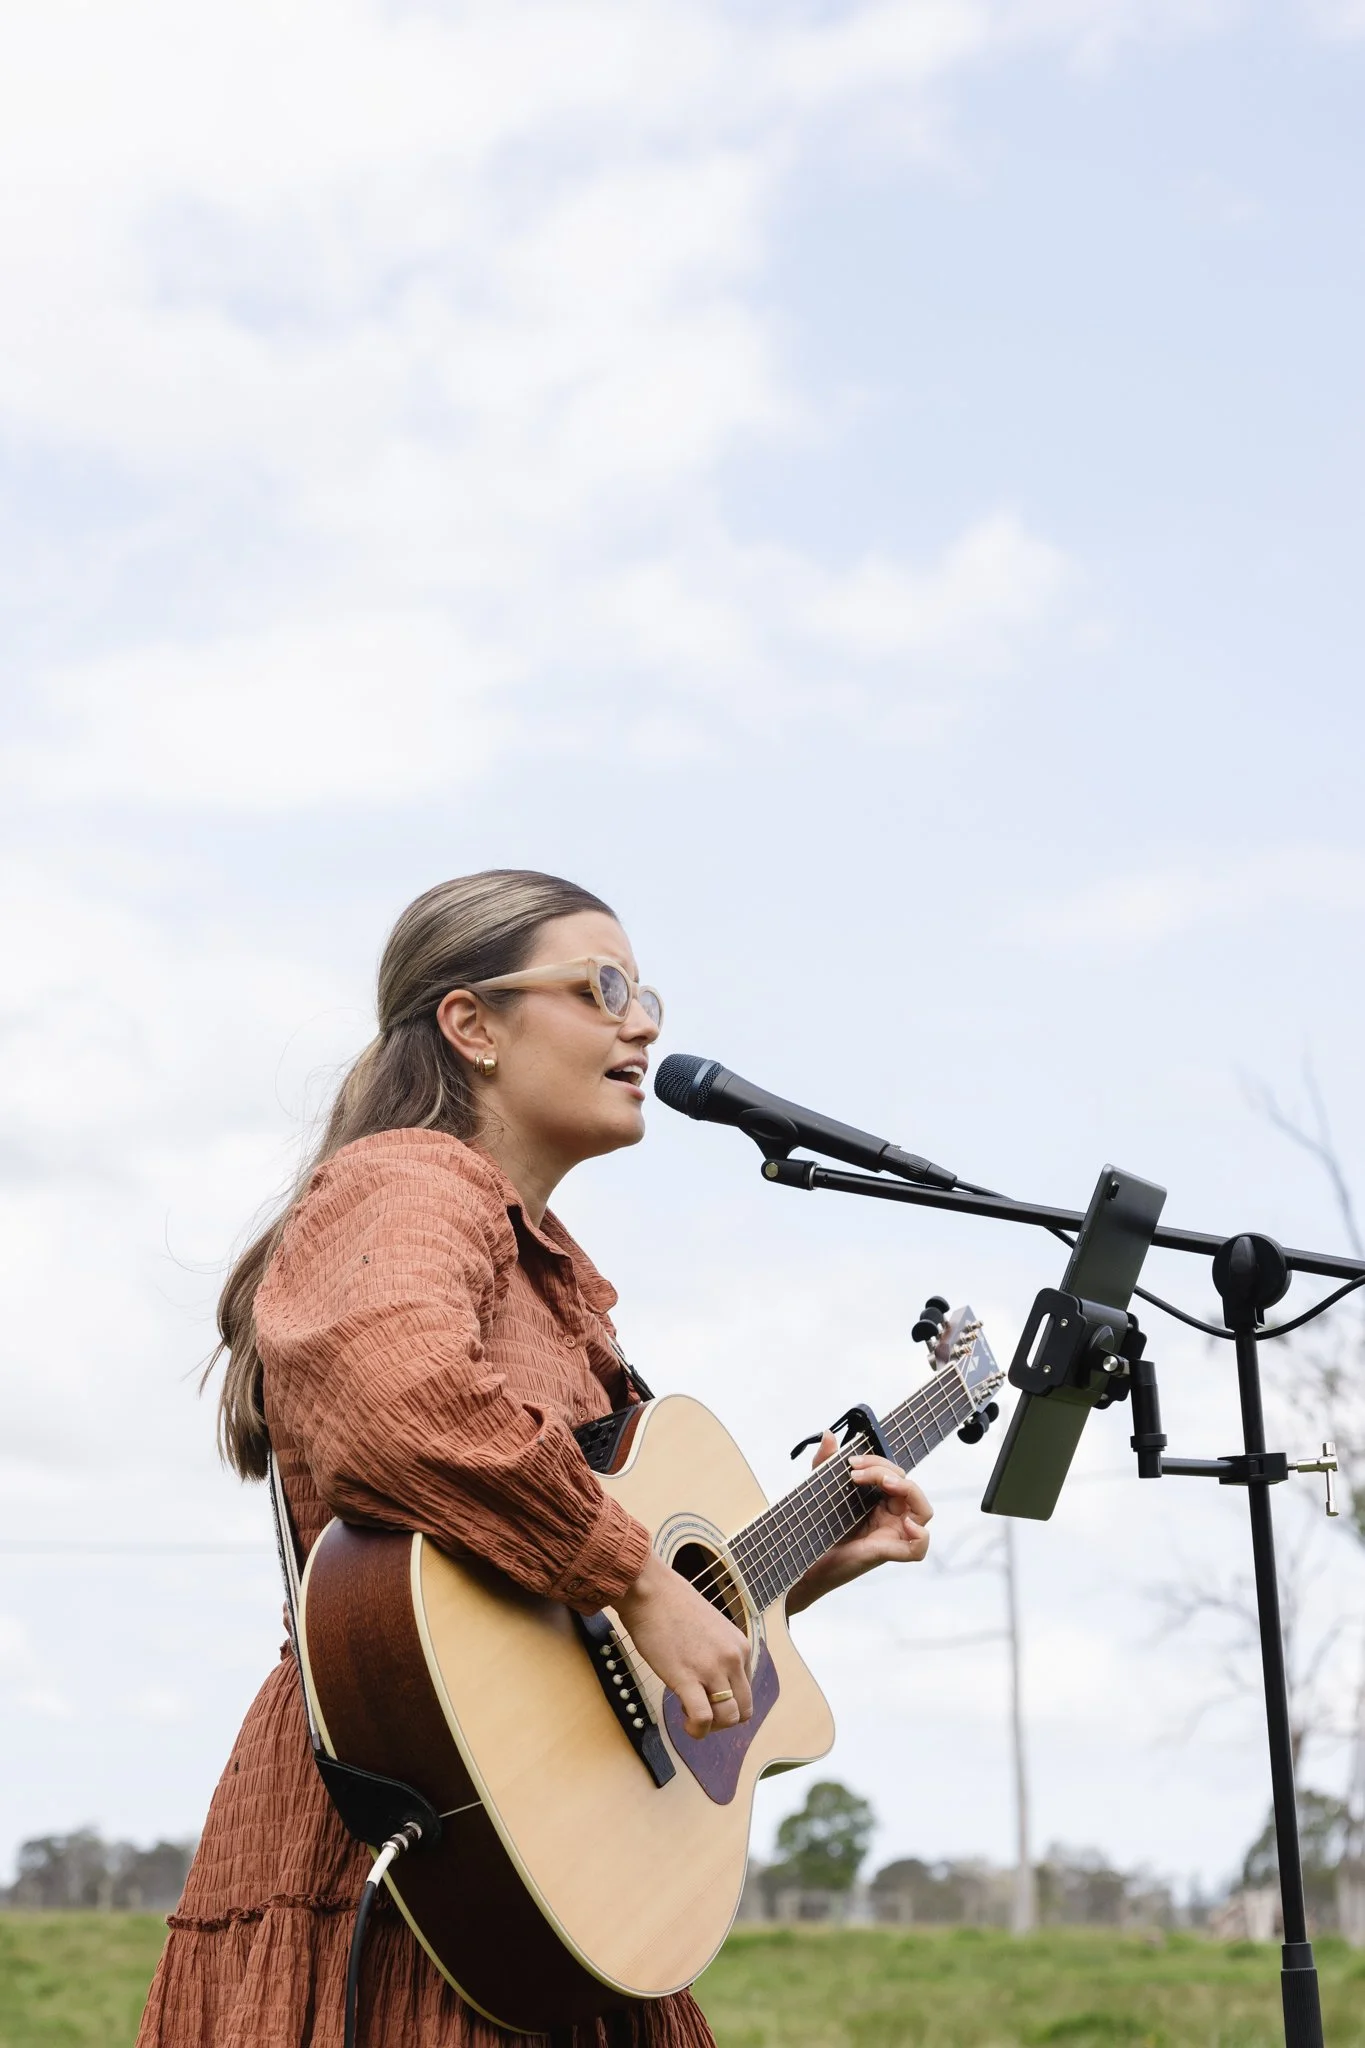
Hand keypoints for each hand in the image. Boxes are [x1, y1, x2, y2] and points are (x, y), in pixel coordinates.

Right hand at [616, 1550, 752, 1738]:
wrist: (649, 1590)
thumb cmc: (671, 1604)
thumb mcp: (711, 1627)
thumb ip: (718, 1652)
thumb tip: (713, 1680)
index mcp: (739, 1646)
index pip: (746, 1691)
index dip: (726, 1700)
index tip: (706, 1695)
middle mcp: (732, 1659)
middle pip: (743, 1710)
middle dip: (723, 1720)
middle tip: (700, 1710)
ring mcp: (712, 1669)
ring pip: (728, 1718)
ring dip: (711, 1726)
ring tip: (690, 1713)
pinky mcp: (687, 1678)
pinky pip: (702, 1719)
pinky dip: (696, 1730)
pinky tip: (684, 1722)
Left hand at [786, 1432, 932, 1614]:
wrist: (800, 1559)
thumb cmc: (815, 1528)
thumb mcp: (821, 1490)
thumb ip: (825, 1462)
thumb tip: (828, 1434)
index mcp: (881, 1501)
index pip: (895, 1474)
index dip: (878, 1462)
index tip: (851, 1462)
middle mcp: (891, 1517)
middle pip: (908, 1486)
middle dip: (885, 1470)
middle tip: (856, 1473)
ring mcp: (892, 1535)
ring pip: (923, 1511)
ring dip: (909, 1490)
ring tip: (885, 1483)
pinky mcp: (887, 1553)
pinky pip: (918, 1549)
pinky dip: (920, 1536)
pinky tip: (906, 1524)